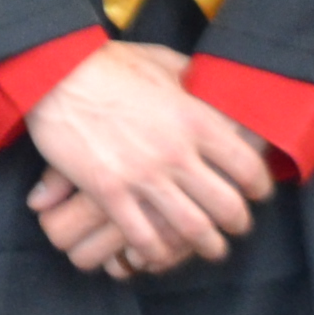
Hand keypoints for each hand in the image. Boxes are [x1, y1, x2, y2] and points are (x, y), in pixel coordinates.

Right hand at [21, 44, 277, 278]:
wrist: (55, 73)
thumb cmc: (107, 63)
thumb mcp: (160, 61)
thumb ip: (190, 76)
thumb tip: (207, 79)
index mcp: (194, 119)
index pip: (247, 165)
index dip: (259, 186)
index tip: (256, 193)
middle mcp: (176, 151)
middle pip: (226, 205)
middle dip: (237, 223)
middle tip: (235, 227)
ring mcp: (143, 174)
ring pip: (192, 228)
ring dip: (206, 245)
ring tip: (209, 249)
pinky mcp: (109, 191)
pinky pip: (143, 236)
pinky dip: (156, 252)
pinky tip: (158, 253)